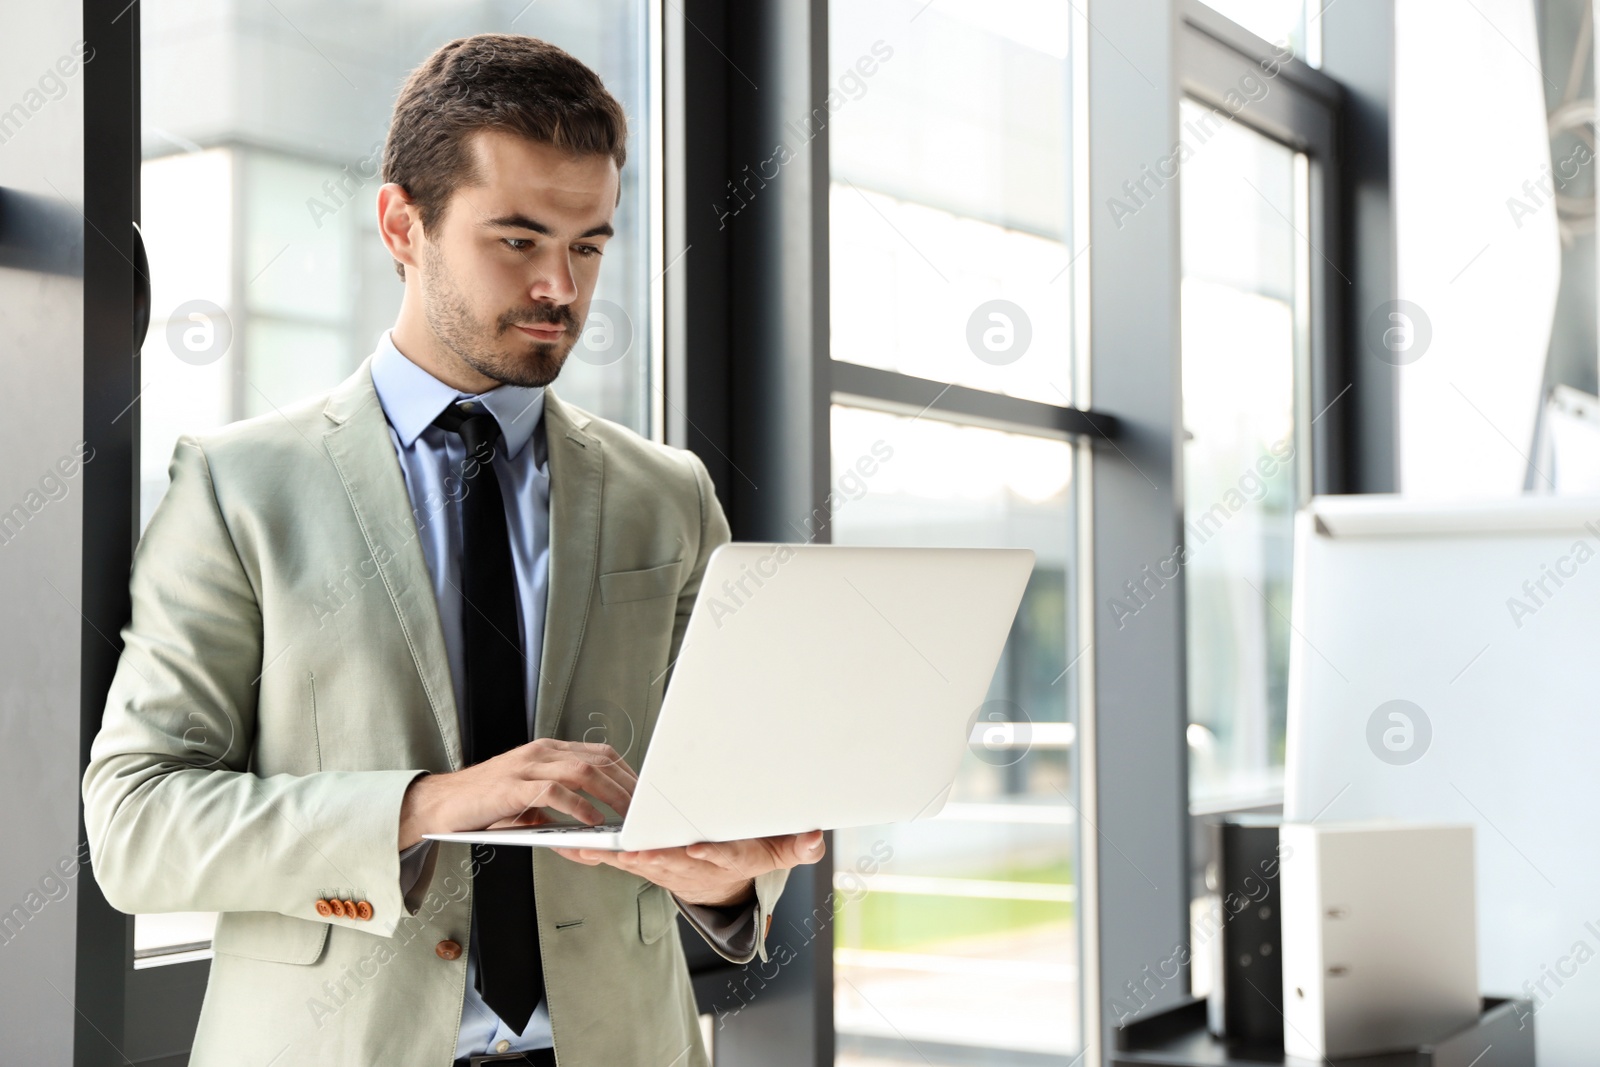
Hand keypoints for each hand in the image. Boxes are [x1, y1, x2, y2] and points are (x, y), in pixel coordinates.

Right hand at [398, 739, 636, 848]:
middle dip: (626, 785)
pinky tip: (591, 822)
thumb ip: (559, 809)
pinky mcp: (512, 787)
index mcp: (548, 750)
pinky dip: (577, 807)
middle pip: (598, 761)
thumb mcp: (528, 801)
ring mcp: (526, 767)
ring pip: (581, 772)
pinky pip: (553, 792)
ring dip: (609, 795)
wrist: (441, 804)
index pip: (600, 753)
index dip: (627, 773)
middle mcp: (540, 753)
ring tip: (626, 816)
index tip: (645, 795)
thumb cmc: (486, 803)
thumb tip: (591, 832)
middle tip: (644, 810)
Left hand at [552, 829, 825, 906]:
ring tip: (585, 843)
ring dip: (610, 853)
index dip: (701, 853)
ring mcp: (660, 865)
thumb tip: (815, 838)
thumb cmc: (742, 857)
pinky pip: (612, 857)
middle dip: (646, 853)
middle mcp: (685, 864)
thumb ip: (795, 846)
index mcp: (718, 858)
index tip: (692, 848)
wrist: (718, 885)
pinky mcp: (640, 860)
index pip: (711, 856)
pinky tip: (565, 841)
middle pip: (665, 858)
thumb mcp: (775, 853)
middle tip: (629, 848)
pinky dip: (589, 851)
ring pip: (633, 859)